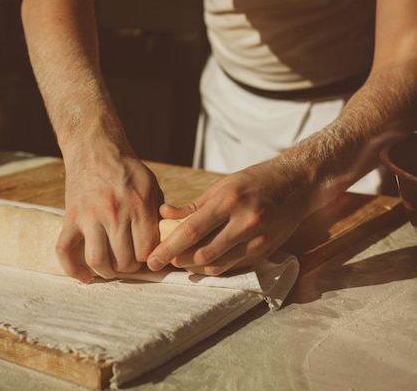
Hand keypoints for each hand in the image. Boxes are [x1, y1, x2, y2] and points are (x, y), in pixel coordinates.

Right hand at [57, 154, 163, 282]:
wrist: (95, 148)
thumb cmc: (127, 169)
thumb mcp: (151, 186)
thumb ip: (158, 214)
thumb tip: (166, 244)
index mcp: (137, 205)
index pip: (146, 251)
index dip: (148, 260)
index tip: (146, 256)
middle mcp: (114, 213)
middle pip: (124, 261)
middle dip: (129, 267)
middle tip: (130, 261)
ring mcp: (89, 216)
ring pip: (97, 260)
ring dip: (107, 271)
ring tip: (112, 268)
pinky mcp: (71, 217)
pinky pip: (65, 251)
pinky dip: (72, 270)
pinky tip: (85, 277)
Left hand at [147, 160, 314, 274]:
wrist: (298, 184)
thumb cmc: (254, 182)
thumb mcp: (222, 186)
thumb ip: (193, 205)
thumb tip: (164, 215)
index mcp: (229, 200)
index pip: (191, 230)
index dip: (168, 248)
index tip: (152, 260)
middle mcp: (244, 222)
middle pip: (203, 253)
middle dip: (179, 261)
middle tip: (164, 261)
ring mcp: (258, 239)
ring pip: (218, 265)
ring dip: (195, 268)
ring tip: (181, 262)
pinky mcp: (266, 252)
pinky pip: (233, 267)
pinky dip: (215, 267)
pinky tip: (203, 262)